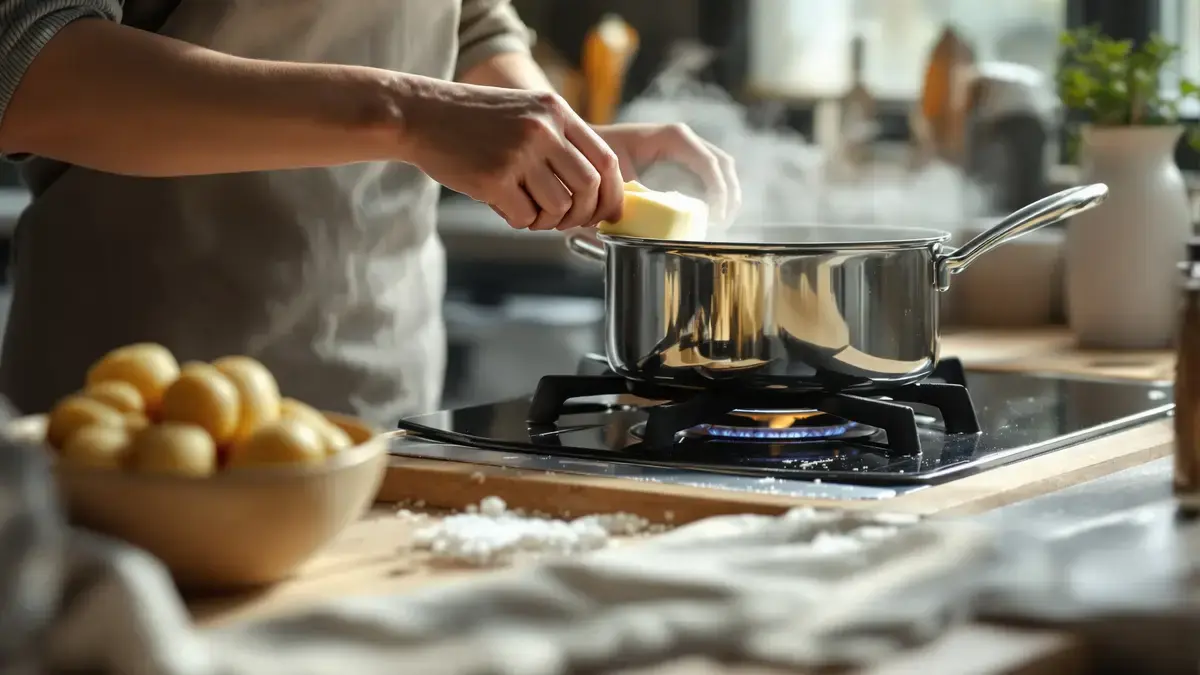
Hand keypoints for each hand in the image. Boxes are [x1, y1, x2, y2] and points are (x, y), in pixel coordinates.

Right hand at [402, 82, 623, 229]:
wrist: (421, 114)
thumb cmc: (473, 120)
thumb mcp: (526, 113)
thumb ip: (560, 141)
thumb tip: (596, 189)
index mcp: (555, 112)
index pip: (606, 159)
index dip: (613, 194)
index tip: (608, 213)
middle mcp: (543, 129)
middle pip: (589, 188)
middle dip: (582, 214)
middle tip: (563, 220)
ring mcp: (519, 153)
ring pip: (559, 207)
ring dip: (546, 220)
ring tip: (527, 209)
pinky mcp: (494, 178)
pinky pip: (525, 217)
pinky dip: (519, 220)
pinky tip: (503, 205)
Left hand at [594, 123, 741, 223]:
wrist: (585, 149)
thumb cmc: (599, 160)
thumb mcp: (618, 180)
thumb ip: (641, 199)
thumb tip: (661, 225)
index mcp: (672, 137)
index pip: (708, 162)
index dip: (718, 190)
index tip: (716, 216)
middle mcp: (683, 139)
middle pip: (722, 164)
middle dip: (728, 194)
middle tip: (722, 223)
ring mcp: (685, 148)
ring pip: (720, 169)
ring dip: (725, 194)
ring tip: (719, 222)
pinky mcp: (682, 160)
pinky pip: (708, 174)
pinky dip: (714, 193)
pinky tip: (709, 214)